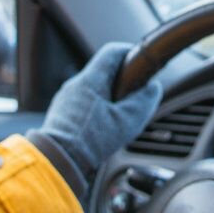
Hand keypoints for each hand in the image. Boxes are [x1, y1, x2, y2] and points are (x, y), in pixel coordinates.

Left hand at [35, 43, 163, 177]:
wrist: (60, 160)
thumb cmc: (91, 141)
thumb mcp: (127, 121)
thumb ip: (144, 101)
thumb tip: (153, 88)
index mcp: (91, 80)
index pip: (112, 52)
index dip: (129, 53)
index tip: (141, 62)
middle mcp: (75, 85)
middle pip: (103, 72)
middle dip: (121, 81)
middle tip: (135, 94)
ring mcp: (66, 99)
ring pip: (92, 89)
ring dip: (108, 97)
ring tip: (120, 115)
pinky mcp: (61, 114)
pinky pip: (82, 104)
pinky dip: (96, 109)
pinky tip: (102, 127)